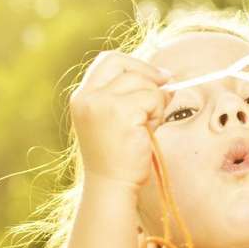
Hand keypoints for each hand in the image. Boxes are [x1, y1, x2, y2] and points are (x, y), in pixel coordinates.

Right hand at [69, 50, 172, 191]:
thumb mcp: (116, 120)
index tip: (157, 76)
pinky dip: (157, 113)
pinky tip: (147, 132)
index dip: (134, 64)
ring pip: (142, 82)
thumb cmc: (117, 158)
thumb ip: (131, 96)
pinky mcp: (121, 112)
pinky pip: (153, 98)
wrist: (112, 185)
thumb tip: (166, 77)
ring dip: (154, 102)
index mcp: (81, 98)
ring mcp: (102, 104)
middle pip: (124, 64)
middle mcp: (87, 97)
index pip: (108, 61)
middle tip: (167, 87)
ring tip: (146, 126)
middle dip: (149, 74)